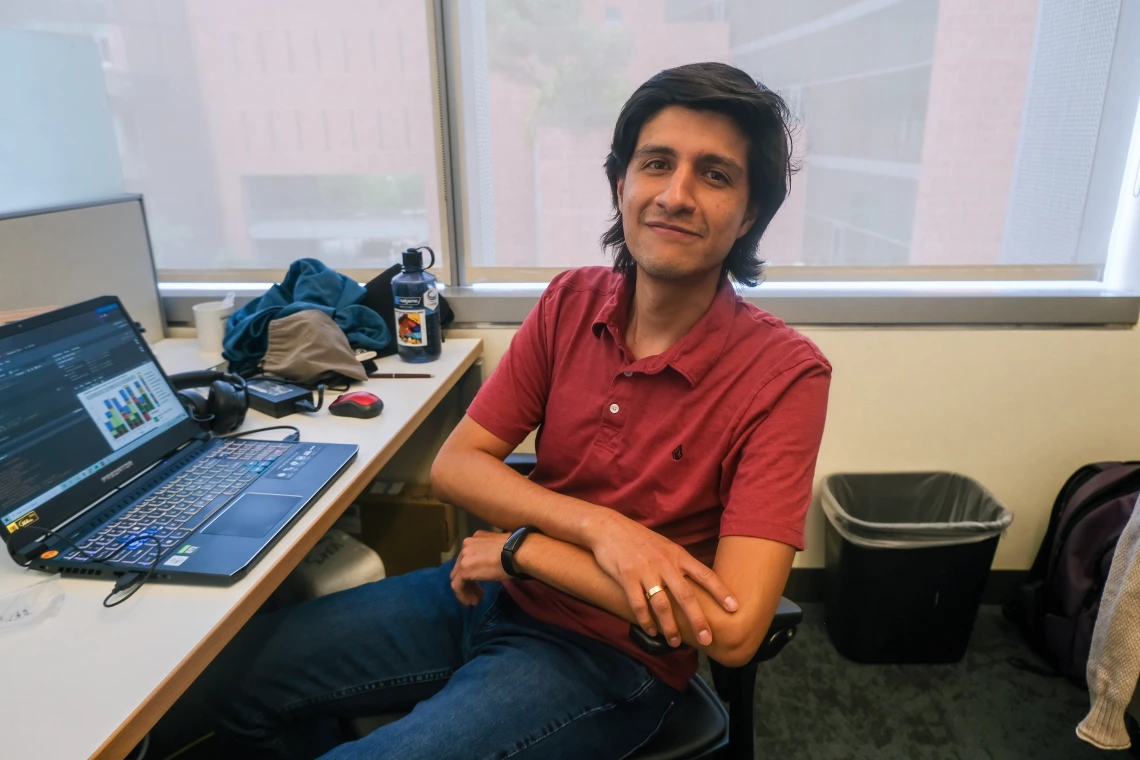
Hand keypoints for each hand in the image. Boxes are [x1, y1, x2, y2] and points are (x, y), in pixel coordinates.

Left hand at [450, 530, 509, 604]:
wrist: (518, 552)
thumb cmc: (516, 551)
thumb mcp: (500, 550)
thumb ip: (490, 555)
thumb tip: (491, 564)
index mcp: (476, 538)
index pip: (468, 557)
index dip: (474, 571)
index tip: (482, 582)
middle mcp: (466, 545)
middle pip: (461, 566)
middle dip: (469, 581)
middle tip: (479, 593)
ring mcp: (464, 557)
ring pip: (458, 576)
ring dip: (466, 589)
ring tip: (475, 600)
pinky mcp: (464, 569)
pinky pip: (457, 585)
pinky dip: (462, 595)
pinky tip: (471, 601)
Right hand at [588, 512, 737, 648]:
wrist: (609, 528)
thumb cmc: (640, 540)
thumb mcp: (665, 546)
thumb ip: (679, 564)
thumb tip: (697, 584)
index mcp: (678, 555)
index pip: (704, 574)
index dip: (720, 591)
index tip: (734, 607)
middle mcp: (665, 563)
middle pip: (686, 595)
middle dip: (698, 620)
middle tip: (707, 639)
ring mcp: (645, 570)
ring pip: (662, 605)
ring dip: (670, 627)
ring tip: (675, 642)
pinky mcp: (626, 576)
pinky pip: (639, 604)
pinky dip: (646, 621)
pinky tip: (651, 631)